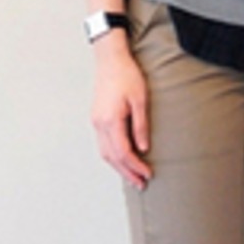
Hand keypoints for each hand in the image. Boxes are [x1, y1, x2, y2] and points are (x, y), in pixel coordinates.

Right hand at [90, 34, 152, 189]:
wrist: (110, 59)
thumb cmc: (127, 75)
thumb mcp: (140, 100)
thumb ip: (141, 125)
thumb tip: (143, 148)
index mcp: (110, 120)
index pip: (123, 152)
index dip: (135, 166)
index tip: (148, 174)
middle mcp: (99, 124)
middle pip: (112, 157)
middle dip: (127, 173)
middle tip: (141, 184)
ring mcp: (96, 122)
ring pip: (105, 153)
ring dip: (119, 167)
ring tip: (133, 177)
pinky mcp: (97, 118)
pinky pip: (103, 144)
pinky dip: (113, 156)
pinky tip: (123, 160)